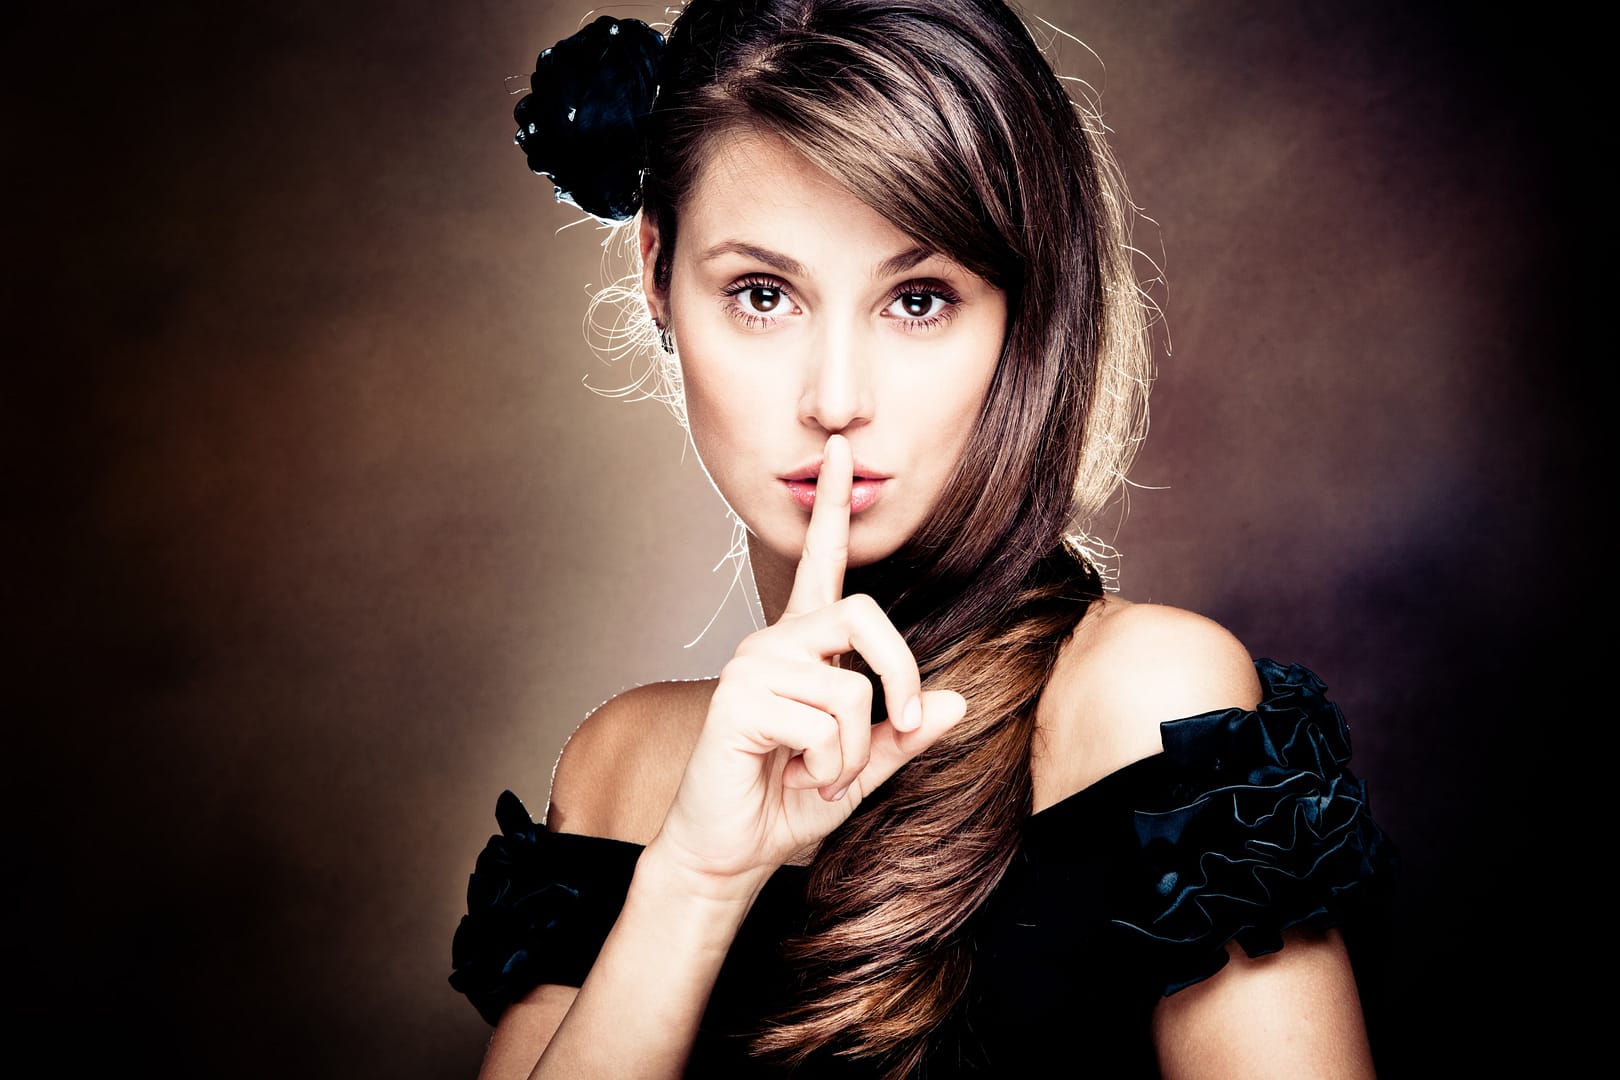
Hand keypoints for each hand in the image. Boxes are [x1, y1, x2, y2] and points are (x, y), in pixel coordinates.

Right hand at [650, 434, 966, 889]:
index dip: (831, 506)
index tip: (840, 453)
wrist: (728, 851)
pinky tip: (793, 777)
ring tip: (819, 773)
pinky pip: (823, 723)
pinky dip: (828, 765)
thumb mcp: (862, 767)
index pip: (819, 562)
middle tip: (907, 722)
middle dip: (900, 673)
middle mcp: (774, 643)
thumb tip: (958, 700)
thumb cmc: (787, 803)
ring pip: (850, 689)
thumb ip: (904, 734)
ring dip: (854, 750)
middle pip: (862, 615)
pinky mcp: (738, 698)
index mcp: (803, 647)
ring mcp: (752, 665)